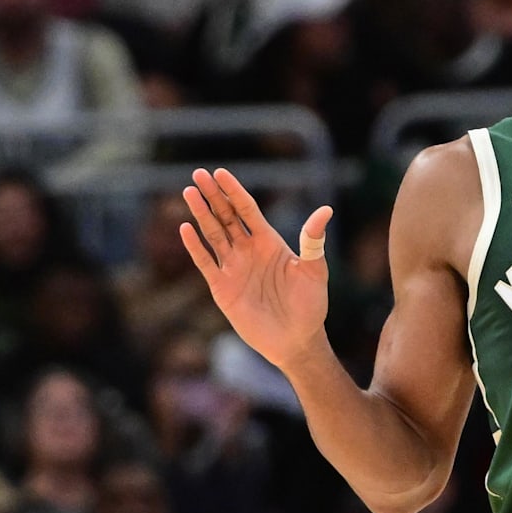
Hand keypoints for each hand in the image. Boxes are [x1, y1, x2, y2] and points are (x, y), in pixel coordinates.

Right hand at [180, 168, 333, 370]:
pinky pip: (205, 263)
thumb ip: (313, 240)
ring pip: (213, 234)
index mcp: (270, 243)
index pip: (247, 210)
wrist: (296, 340)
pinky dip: (195, 246)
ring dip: (201, 214)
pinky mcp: (222, 288)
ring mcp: (233, 268)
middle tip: (198, 173)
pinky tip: (186, 228)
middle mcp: (248, 251)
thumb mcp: (314, 270)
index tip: (220, 172)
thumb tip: (326, 210)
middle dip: (213, 196)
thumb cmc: (310, 305)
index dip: (234, 191)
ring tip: (188, 192)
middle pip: (226, 217)